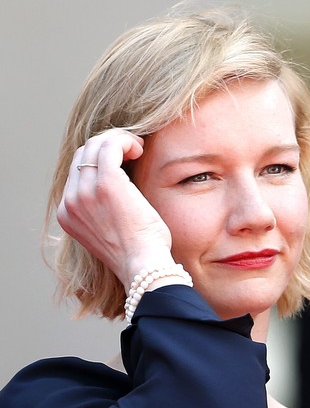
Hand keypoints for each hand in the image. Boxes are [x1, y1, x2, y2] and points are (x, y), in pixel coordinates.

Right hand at [58, 129, 174, 285]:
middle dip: (107, 145)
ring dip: (118, 140)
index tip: (124, 160)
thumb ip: (103, 212)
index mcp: (69, 214)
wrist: (143, 267)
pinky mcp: (107, 184)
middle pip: (82, 155)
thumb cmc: (138, 253)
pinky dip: (124, 141)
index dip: (99, 159)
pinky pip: (110, 147)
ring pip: (94, 146)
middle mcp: (71, 202)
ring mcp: (85, 192)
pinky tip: (139, 149)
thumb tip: (120, 191)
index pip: (77, 171)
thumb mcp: (110, 232)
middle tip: (133, 150)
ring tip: (138, 148)